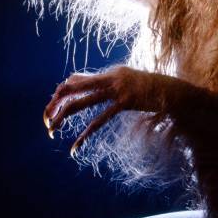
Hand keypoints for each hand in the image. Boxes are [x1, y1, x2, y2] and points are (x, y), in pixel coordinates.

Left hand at [43, 66, 159, 154]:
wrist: (171, 91)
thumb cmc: (149, 87)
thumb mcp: (126, 80)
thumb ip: (106, 82)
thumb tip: (87, 83)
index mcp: (110, 73)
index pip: (77, 80)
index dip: (61, 92)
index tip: (53, 105)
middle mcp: (111, 77)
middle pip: (75, 87)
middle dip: (56, 103)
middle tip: (45, 119)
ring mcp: (118, 89)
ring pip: (83, 102)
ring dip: (63, 116)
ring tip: (51, 129)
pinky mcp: (125, 103)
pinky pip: (99, 120)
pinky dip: (85, 134)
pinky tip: (75, 145)